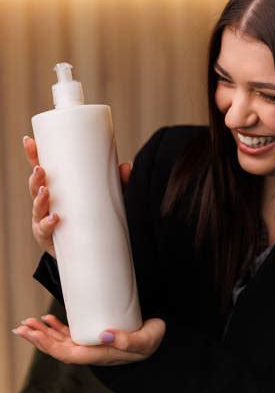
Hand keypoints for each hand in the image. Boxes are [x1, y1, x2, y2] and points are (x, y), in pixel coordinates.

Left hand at [12, 314, 165, 365]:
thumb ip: (128, 340)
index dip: (50, 345)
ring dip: (44, 334)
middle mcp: (94, 352)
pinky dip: (58, 328)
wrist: (162, 335)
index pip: (69, 353)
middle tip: (22, 326)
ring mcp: (94, 345)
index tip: (36, 333)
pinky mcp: (96, 335)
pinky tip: (48, 320)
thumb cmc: (154, 337)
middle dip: (40, 338)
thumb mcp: (146, 340)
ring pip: (63, 342)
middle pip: (61, 349)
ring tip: (28, 323)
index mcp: (102, 355)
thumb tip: (105, 335)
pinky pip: (72, 335)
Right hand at [23, 135, 132, 257]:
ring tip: (46, 191)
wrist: (88, 252)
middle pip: (34, 187)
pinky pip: (45, 231)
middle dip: (35, 178)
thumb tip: (127, 166)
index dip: (33, 155)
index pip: (41, 169)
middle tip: (41, 169)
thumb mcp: (105, 198)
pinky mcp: (49, 239)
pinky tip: (55, 219)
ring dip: (39, 199)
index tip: (29, 140)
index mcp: (55, 189)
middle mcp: (46, 204)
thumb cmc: (92, 219)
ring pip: (37, 208)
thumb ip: (117, 183)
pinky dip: (48, 224)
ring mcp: (44, 221)